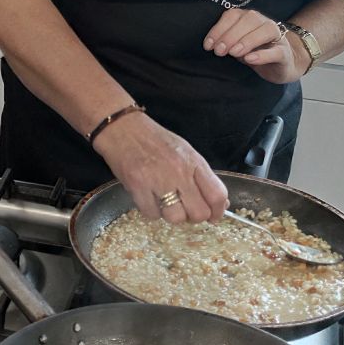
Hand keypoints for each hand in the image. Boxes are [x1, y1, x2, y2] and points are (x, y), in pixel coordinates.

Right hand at [95, 109, 227, 222]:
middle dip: (194, 217)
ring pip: (176, 218)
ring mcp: (157, 180)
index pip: (217, 194)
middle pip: (199, 212)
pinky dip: (151, 211)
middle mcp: (179, 171)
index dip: (218, 211)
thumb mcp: (184, 151)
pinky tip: (149, 198)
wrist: (122, 127)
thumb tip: (221, 204)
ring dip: (171, 215)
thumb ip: (202, 177)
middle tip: (186, 210)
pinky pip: (152, 214)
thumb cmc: (155, 139)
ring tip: (165, 203)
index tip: (213, 217)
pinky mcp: (137, 187)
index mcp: (193, 161)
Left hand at [204, 7, 305, 84]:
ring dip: (246, 41)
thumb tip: (212, 45)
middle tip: (219, 51)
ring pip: (264, 31)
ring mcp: (277, 36)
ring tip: (234, 53)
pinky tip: (250, 59)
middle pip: (248, 21)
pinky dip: (262, 54)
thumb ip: (227, 42)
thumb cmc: (256, 52)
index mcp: (249, 18)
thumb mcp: (238, 46)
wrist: (283, 65)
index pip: (232, 16)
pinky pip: (275, 51)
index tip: (208, 45)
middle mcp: (263, 22)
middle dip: (230, 36)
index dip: (218, 29)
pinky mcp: (285, 53)